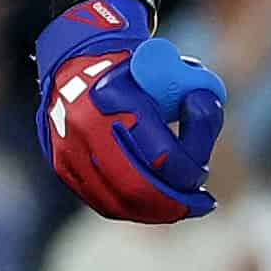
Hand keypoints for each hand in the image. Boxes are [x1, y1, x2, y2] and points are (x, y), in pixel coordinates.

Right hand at [33, 0, 222, 221]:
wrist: (77, 59)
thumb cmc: (133, 68)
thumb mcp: (171, 70)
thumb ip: (197, 93)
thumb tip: (207, 113)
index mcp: (114, 96)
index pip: (161, 155)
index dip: (189, 171)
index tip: (203, 172)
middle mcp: (85, 125)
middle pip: (136, 187)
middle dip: (174, 203)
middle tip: (199, 204)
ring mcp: (68, 148)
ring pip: (117, 202)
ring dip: (155, 211)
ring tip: (180, 206)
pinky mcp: (63, 165)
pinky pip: (101, 201)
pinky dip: (132, 209)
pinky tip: (153, 205)